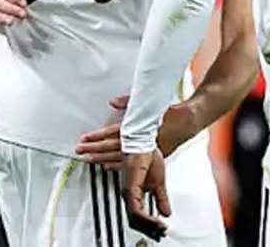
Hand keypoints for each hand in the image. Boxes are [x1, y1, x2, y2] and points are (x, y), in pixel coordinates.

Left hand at [75, 96, 196, 167]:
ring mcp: (146, 151)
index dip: (97, 137)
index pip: (114, 134)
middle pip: (113, 147)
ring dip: (103, 158)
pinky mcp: (151, 156)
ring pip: (120, 157)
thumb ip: (129, 102)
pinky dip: (117, 165)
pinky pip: (130, 163)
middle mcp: (141, 143)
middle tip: (80, 152)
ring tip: (88, 160)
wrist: (190, 121)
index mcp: (140, 129)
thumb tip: (112, 102)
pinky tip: (107, 167)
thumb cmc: (171, 112)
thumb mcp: (150, 103)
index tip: (84, 139)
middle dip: (95, 150)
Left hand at [123, 150, 170, 241]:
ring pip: (134, 217)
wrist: (143, 142)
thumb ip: (160, 198)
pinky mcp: (130, 188)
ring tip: (159, 228)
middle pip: (135, 220)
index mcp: (133, 193)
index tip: (160, 229)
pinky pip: (135, 209)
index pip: (138, 216)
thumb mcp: (158, 182)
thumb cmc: (147, 156)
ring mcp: (128, 191)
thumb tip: (166, 212)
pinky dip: (145, 217)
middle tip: (160, 233)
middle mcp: (128, 194)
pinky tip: (155, 219)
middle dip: (148, 229)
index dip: (149, 225)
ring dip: (148, 226)